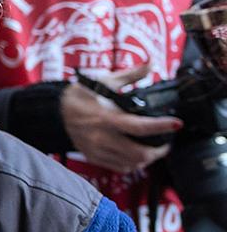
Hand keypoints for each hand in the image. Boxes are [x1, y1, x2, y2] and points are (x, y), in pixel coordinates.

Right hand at [61, 64, 178, 173]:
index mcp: (106, 117)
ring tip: (153, 149)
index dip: (162, 126)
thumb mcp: (104, 80)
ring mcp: (96, 149)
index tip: (177, 124)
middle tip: (166, 141)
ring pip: (132, 163)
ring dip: (148, 158)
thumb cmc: (81, 95)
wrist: (54, 110)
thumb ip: (130, 75)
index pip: (140, 127)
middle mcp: (101, 136)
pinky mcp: (93, 156)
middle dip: (159, 150)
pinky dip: (133, 164)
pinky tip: (136, 154)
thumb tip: (150, 64)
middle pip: (140, 153)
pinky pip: (120, 168)